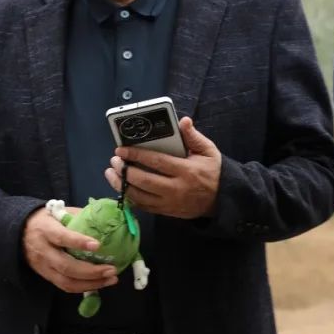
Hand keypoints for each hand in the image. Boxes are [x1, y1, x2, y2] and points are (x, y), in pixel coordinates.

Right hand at [22, 207, 117, 293]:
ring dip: (91, 283)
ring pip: (66, 281)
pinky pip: (65, 286)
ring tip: (111, 279)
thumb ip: (79, 216)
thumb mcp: (60, 212)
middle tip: (112, 269)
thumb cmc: (47, 220)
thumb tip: (105, 219)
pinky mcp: (46, 277)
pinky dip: (84, 287)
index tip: (98, 245)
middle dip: (91, 271)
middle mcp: (44, 251)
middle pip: (66, 266)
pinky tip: (100, 284)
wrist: (19, 233)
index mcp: (46, 230)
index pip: (62, 237)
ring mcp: (44, 267)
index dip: (79, 242)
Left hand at [105, 117, 221, 218]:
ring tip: (111, 174)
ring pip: (139, 196)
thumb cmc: (213, 172)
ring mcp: (170, 203)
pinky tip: (122, 187)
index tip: (121, 149)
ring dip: (122, 185)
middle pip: (144, 180)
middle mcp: (176, 189)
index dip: (136, 155)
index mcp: (186, 171)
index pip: (156, 162)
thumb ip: (194, 137)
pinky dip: (130, 197)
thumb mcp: (209, 151)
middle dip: (125, 170)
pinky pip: (143, 206)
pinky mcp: (166, 212)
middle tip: (114, 161)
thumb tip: (183, 121)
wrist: (221, 199)